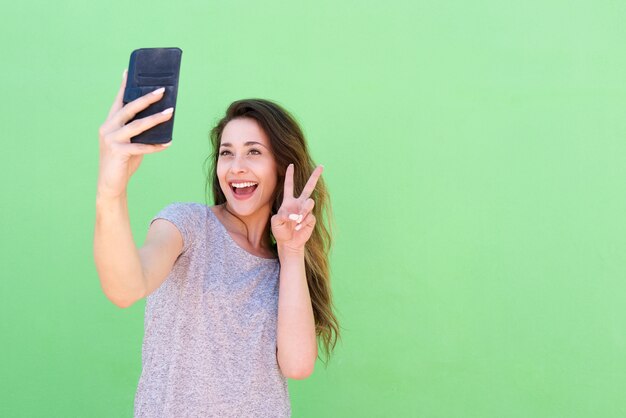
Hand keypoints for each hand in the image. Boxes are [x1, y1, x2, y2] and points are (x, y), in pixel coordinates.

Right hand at [97, 69, 173, 199]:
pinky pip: (141, 147)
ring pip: (137, 125)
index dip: (124, 86)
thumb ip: (138, 131)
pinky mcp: (118, 152)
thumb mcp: (130, 142)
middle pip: (129, 108)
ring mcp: (111, 140)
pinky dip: (156, 145)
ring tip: (171, 113)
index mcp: (109, 123)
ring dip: (156, 119)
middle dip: (147, 98)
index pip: (118, 101)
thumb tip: (160, 119)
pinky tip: (168, 143)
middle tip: (163, 90)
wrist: (110, 184)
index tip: (129, 71)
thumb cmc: (123, 161)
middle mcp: (107, 128)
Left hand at [271, 164, 323, 252]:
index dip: (290, 175)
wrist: (289, 243)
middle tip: (321, 166)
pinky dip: (302, 223)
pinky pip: (309, 217)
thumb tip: (294, 215)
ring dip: (303, 211)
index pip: (289, 185)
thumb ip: (281, 215)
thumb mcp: (275, 222)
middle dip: (315, 176)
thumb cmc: (280, 231)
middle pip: (309, 187)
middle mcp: (299, 203)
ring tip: (297, 220)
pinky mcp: (311, 219)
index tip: (291, 165)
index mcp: (289, 201)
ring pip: (310, 202)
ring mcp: (306, 211)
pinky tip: (297, 228)